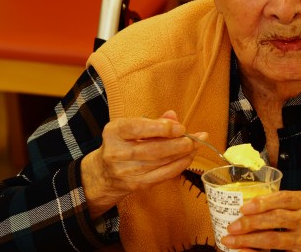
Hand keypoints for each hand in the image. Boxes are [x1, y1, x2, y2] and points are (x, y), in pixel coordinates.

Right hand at [81, 110, 202, 218]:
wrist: (104, 173)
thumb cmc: (123, 143)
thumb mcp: (131, 127)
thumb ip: (153, 121)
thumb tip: (173, 116)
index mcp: (114, 132)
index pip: (137, 128)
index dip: (162, 128)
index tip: (180, 127)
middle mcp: (116, 152)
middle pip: (152, 149)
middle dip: (178, 143)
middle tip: (196, 138)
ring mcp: (125, 171)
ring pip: (160, 163)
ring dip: (183, 154)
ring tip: (196, 145)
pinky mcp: (136, 184)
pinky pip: (162, 176)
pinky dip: (178, 166)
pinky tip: (188, 157)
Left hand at [222, 191, 300, 251]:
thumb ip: (284, 205)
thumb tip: (249, 206)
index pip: (283, 199)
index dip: (261, 202)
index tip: (243, 208)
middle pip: (276, 218)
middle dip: (250, 223)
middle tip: (232, 227)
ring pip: (275, 239)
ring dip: (250, 241)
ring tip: (232, 242)